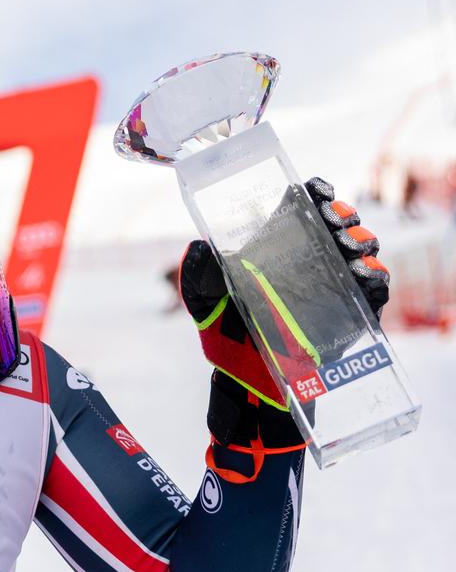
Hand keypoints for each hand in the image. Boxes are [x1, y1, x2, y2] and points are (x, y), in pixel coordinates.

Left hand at [179, 177, 389, 408]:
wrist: (244, 379)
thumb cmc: (225, 334)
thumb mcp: (202, 301)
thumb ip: (197, 273)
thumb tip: (199, 246)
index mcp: (277, 247)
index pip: (303, 206)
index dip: (315, 193)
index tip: (315, 192)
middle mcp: (309, 260)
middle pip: (339, 222)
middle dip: (340, 215)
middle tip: (330, 223)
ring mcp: (333, 285)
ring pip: (362, 249)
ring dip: (359, 242)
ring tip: (343, 248)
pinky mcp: (351, 313)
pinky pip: (374, 288)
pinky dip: (373, 276)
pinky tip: (360, 274)